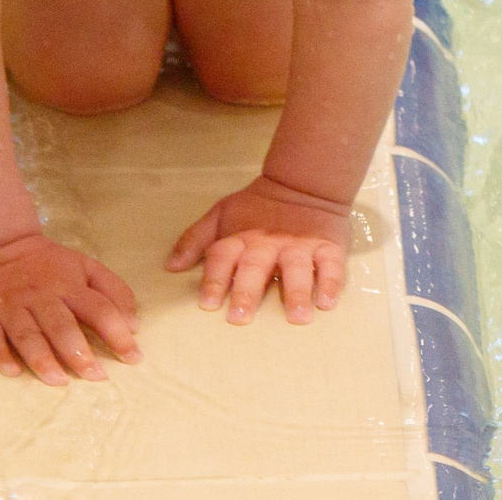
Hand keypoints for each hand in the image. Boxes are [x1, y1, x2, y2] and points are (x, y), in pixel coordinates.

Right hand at [0, 232, 140, 384]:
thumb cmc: (47, 264)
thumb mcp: (84, 265)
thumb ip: (113, 290)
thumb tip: (134, 325)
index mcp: (68, 284)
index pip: (98, 309)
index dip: (118, 334)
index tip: (134, 358)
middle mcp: (39, 296)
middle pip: (61, 326)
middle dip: (79, 353)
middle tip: (96, 376)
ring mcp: (10, 306)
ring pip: (27, 336)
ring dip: (42, 360)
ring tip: (59, 380)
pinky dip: (0, 355)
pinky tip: (13, 371)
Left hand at [164, 175, 352, 324]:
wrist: (301, 184)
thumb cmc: (255, 207)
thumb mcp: (220, 215)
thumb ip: (195, 240)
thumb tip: (170, 267)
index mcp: (239, 237)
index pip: (222, 258)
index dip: (213, 279)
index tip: (207, 304)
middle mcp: (267, 242)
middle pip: (255, 267)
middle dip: (247, 291)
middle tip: (240, 317)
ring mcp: (299, 245)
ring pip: (296, 269)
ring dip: (296, 292)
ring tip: (297, 317)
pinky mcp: (327, 246)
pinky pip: (331, 266)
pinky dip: (330, 283)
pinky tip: (327, 302)